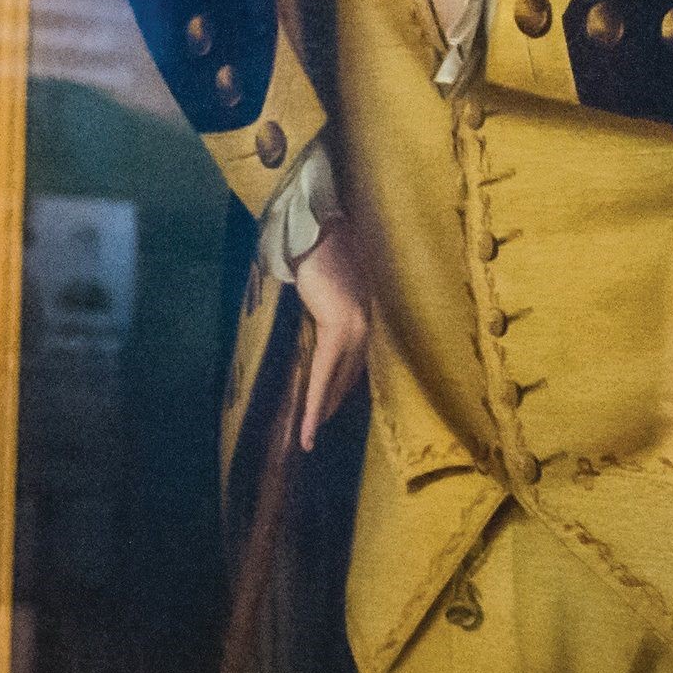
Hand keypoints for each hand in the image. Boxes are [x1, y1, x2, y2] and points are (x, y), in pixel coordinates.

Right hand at [286, 217, 375, 451]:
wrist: (318, 236)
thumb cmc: (320, 256)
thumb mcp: (330, 290)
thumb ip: (330, 309)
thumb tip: (320, 321)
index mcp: (363, 320)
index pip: (353, 365)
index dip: (339, 390)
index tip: (328, 409)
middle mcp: (364, 330)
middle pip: (347, 378)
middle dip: (331, 405)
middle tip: (315, 430)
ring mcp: (354, 332)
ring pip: (336, 383)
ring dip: (321, 411)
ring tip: (308, 436)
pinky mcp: (337, 332)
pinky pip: (324, 376)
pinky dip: (315, 401)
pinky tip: (309, 423)